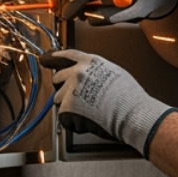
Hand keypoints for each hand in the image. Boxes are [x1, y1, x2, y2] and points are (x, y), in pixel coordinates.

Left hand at [38, 49, 175, 154]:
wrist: (131, 113)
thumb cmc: (128, 96)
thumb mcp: (115, 72)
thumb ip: (97, 71)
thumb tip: (90, 76)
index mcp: (90, 62)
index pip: (67, 55)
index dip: (55, 56)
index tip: (46, 58)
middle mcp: (78, 72)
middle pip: (58, 78)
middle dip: (63, 88)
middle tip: (76, 97)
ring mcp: (71, 89)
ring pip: (59, 99)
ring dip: (69, 106)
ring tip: (87, 111)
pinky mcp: (68, 107)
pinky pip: (64, 117)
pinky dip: (74, 122)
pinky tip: (88, 120)